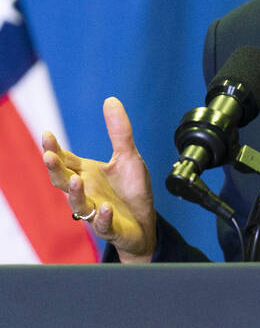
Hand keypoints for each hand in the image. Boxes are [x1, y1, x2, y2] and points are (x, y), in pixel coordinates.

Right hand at [42, 97, 156, 262]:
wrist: (145, 221)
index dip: (54, 149)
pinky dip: (103, 218)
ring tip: (76, 180)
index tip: (47, 134)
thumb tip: (110, 100)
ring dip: (75, 193)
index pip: (65, 160)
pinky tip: (106, 208)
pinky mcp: (111, 228)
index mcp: (86, 174)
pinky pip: (104, 225)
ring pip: (78, 204)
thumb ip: (119, 131)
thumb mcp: (128, 156)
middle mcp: (86, 192)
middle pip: (63, 181)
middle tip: (49, 156)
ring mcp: (96, 211)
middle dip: (55, 169)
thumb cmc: (130, 190)